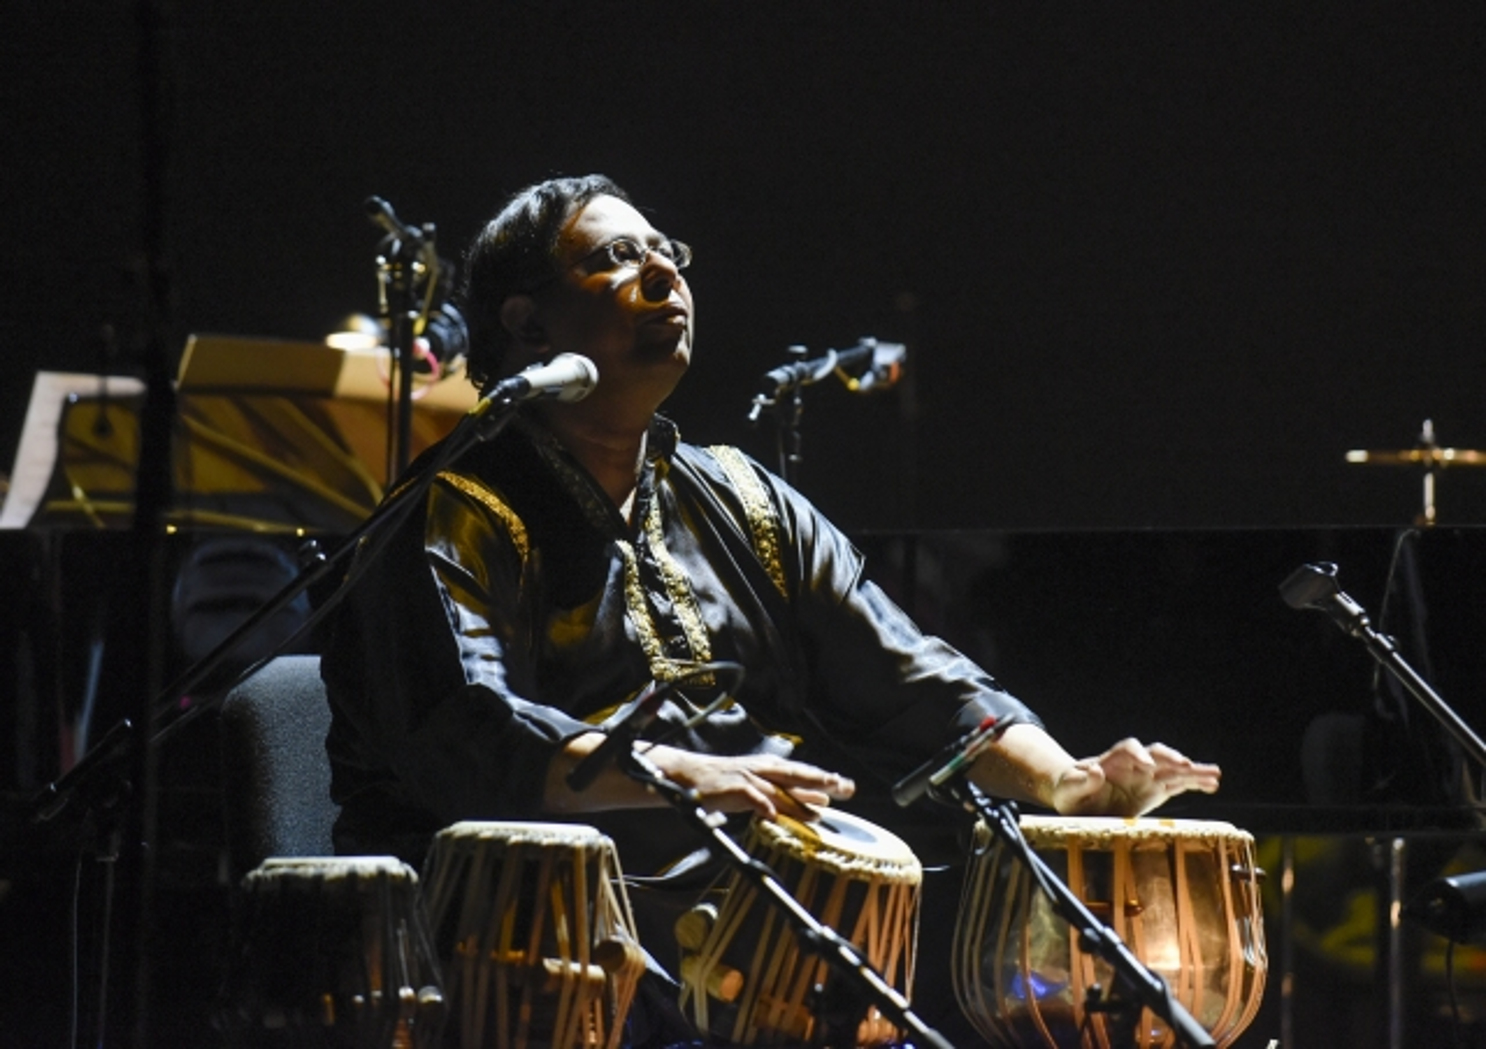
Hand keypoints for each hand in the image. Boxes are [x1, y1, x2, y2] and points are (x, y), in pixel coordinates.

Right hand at [653, 748, 854, 821]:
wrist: (690, 775)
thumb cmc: (728, 784)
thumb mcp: (763, 789)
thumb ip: (790, 796)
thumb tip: (822, 803)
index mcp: (772, 768)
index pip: (803, 774)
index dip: (825, 779)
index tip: (848, 786)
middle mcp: (763, 769)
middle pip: (796, 775)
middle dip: (820, 781)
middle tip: (842, 786)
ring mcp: (748, 777)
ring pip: (777, 786)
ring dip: (798, 796)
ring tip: (818, 804)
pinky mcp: (731, 787)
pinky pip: (749, 796)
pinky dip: (761, 804)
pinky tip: (772, 815)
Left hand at [1050, 738, 1219, 817]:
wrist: (1077, 798)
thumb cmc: (1069, 792)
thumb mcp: (1067, 789)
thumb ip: (1079, 782)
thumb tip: (1095, 771)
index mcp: (1111, 761)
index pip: (1128, 749)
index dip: (1139, 755)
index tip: (1146, 766)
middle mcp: (1133, 765)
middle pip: (1156, 754)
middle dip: (1171, 759)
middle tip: (1187, 767)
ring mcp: (1146, 777)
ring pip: (1172, 769)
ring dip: (1192, 771)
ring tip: (1214, 775)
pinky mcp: (1154, 790)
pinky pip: (1177, 785)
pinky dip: (1194, 784)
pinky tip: (1212, 785)